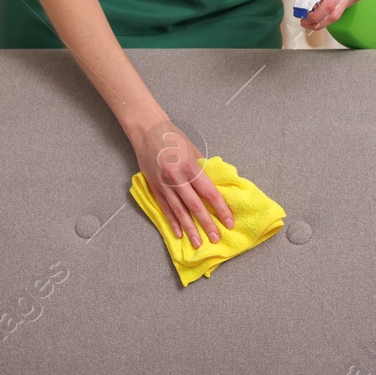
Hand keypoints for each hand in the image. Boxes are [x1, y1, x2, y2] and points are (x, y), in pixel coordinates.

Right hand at [130, 118, 233, 245]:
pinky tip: (179, 234)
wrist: (147, 131)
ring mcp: (164, 185)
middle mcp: (176, 179)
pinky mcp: (154, 188)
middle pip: (195, 206)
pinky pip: (165, 208)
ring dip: (190, 229)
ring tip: (197, 243)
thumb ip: (203, 168)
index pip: (209, 193)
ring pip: (179, 212)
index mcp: (190, 167)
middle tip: (216, 238)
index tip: (229, 222)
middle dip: (207, 224)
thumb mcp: (193, 150)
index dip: (221, 209)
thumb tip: (213, 184)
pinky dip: (172, 222)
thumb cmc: (172, 137)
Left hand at [288, 0, 375, 32]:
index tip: (305, 17)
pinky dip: (336, 6)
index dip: (315, 15)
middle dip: (319, 23)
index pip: (328, 5)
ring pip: (340, 11)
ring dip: (327, 14)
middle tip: (307, 22)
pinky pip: (346, 4)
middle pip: (335, 15)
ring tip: (315, 9)